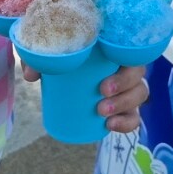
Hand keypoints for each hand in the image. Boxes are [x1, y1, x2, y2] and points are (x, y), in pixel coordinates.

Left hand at [18, 60, 150, 134]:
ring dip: (125, 105)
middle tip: (101, 95)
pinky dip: (126, 123)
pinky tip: (111, 126)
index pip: (131, 52)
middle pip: (138, 74)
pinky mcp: (125, 105)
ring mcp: (127, 87)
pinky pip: (134, 115)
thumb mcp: (47, 52)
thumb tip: (32, 76)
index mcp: (113, 47)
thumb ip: (37, 58)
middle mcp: (125, 65)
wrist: (59, 69)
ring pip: (140, 94)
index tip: (102, 85)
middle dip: (124, 87)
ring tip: (102, 113)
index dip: (125, 68)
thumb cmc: (60, 53)